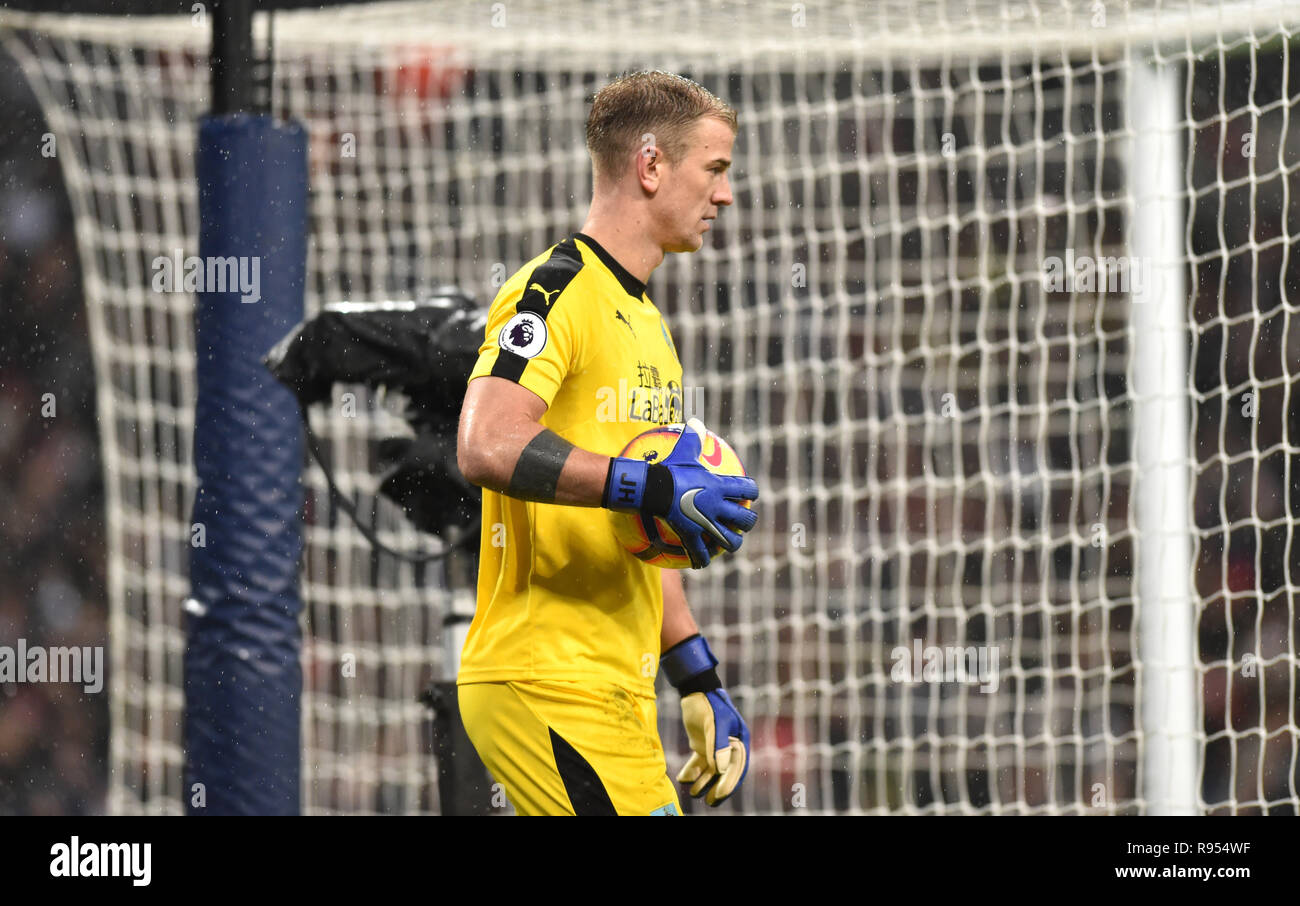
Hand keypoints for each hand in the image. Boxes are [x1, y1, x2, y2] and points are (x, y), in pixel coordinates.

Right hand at [603, 418, 758, 568]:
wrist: (654, 489)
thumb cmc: (670, 469)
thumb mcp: (684, 450)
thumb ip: (693, 437)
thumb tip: (695, 421)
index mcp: (720, 486)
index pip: (748, 489)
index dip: (752, 491)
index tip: (750, 493)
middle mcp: (718, 506)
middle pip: (746, 519)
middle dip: (748, 521)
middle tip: (744, 520)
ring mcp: (707, 523)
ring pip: (731, 540)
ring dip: (732, 543)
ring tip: (730, 543)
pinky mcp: (693, 536)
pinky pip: (701, 553)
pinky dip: (703, 559)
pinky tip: (702, 562)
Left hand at [661, 634, 749, 806]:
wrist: (695, 690)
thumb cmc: (709, 704)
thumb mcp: (715, 723)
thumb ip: (718, 745)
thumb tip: (721, 770)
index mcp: (739, 741)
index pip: (737, 767)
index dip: (730, 783)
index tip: (720, 795)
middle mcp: (729, 747)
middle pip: (725, 773)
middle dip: (717, 788)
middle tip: (710, 802)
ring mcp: (715, 747)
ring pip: (711, 770)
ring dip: (703, 782)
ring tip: (693, 793)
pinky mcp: (702, 745)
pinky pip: (699, 763)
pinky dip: (692, 771)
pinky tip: (683, 778)